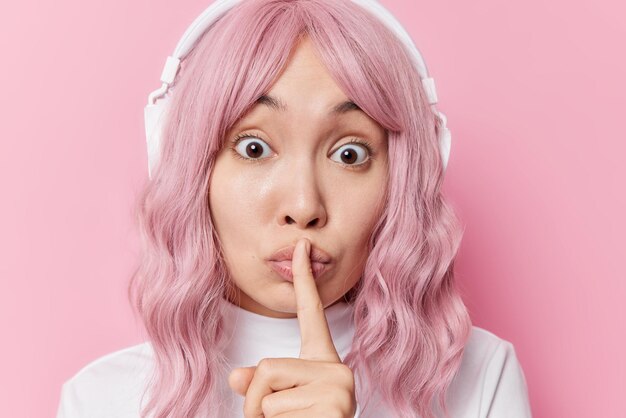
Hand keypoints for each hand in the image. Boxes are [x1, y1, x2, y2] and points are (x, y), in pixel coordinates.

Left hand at [228, 237, 356, 417]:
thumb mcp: (278, 405)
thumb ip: (259, 385)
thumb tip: (237, 376)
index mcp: (322, 361)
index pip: (310, 314)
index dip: (303, 281)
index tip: (300, 245)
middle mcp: (336, 368)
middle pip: (268, 366)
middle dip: (256, 402)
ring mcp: (340, 385)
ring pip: (268, 394)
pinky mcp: (337, 405)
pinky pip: (278, 412)